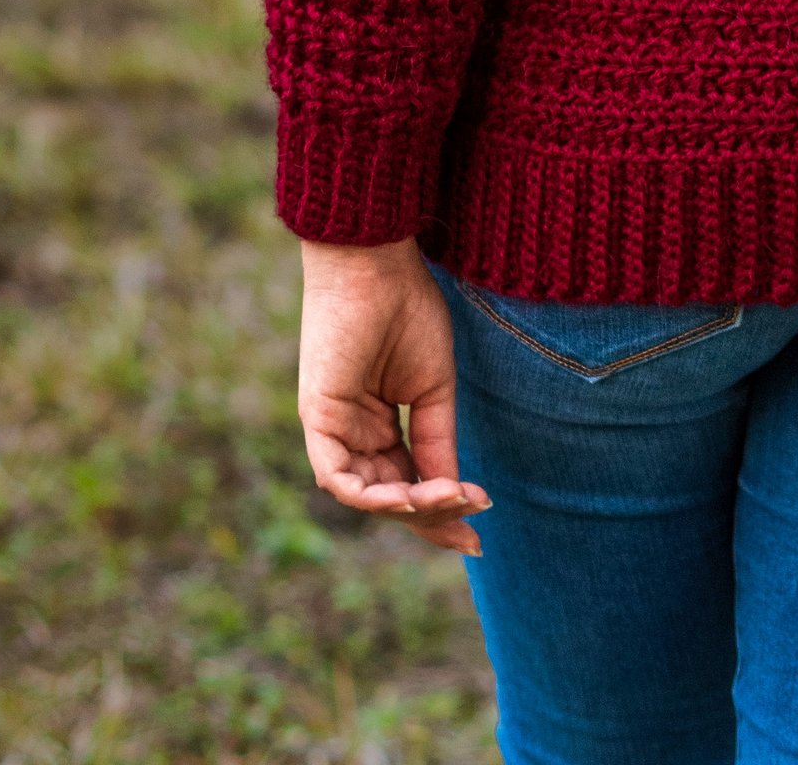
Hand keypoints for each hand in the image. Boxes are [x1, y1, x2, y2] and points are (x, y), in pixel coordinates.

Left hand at [295, 236, 489, 554]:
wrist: (378, 264)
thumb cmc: (408, 310)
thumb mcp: (433, 388)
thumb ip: (437, 443)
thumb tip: (454, 496)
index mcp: (378, 425)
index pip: (407, 484)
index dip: (439, 512)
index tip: (478, 533)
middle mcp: (354, 433)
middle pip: (388, 497)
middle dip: (429, 520)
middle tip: (471, 527)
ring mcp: (334, 428)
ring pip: (365, 496)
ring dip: (409, 508)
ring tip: (450, 499)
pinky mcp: (319, 419)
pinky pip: (338, 479)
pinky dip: (374, 496)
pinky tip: (413, 494)